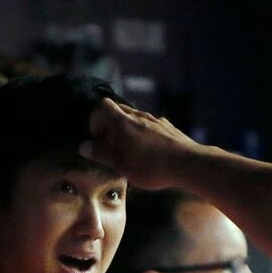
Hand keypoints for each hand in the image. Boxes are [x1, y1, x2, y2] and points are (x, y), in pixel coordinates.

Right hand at [81, 99, 199, 188]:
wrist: (187, 164)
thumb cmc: (150, 165)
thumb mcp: (121, 164)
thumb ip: (101, 153)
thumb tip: (84, 146)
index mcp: (122, 121)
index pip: (102, 106)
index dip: (95, 120)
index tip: (98, 139)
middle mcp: (138, 115)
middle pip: (119, 111)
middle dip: (111, 126)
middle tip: (112, 146)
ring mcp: (156, 120)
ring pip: (136, 119)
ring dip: (128, 131)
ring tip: (130, 152)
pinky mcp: (169, 129)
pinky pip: (151, 127)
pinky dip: (144, 135)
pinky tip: (150, 152)